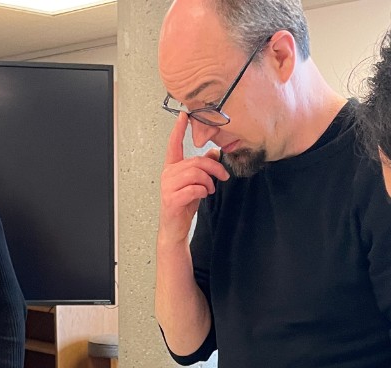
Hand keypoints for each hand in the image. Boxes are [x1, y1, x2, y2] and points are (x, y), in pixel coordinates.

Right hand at [159, 111, 228, 244]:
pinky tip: (202, 196)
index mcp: (172, 167)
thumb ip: (202, 167)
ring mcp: (168, 186)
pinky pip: (194, 189)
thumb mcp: (196, 183)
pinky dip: (202, 192)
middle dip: (214, 168)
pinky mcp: (172, 198)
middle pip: (196, 161)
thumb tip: (214, 152)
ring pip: (196, 174)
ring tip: (209, 190)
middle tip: (223, 177)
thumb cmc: (184, 205)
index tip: (184, 115)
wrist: (175, 228)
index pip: (174, 144)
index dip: (179, 129)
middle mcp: (168, 174)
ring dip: (208, 182)